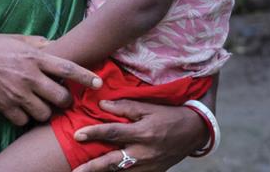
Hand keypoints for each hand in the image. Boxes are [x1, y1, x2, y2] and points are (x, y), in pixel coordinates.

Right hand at [0, 33, 101, 126]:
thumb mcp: (18, 39)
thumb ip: (39, 44)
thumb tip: (54, 45)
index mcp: (36, 57)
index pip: (68, 69)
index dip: (86, 77)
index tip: (98, 83)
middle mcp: (30, 77)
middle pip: (61, 97)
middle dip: (66, 100)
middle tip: (63, 98)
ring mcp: (17, 94)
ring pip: (45, 114)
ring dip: (46, 111)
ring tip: (42, 105)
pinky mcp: (4, 107)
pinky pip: (24, 121)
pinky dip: (25, 118)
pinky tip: (23, 110)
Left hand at [71, 99, 207, 171]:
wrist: (194, 132)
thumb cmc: (169, 116)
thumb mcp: (150, 107)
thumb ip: (126, 107)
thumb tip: (102, 105)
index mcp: (143, 133)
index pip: (113, 133)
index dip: (94, 133)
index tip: (77, 135)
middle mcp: (144, 153)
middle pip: (112, 162)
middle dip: (92, 167)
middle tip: (74, 171)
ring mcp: (148, 167)